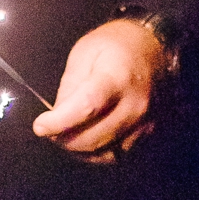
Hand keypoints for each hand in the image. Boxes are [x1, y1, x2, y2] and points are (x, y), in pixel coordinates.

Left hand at [31, 18, 164, 160]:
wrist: (157, 47)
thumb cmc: (118, 44)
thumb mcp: (86, 51)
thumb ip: (70, 85)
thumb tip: (57, 117)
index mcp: (118, 77)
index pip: (87, 107)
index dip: (60, 122)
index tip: (41, 125)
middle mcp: (135, 104)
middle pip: (93, 137)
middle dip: (63, 139)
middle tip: (49, 129)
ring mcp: (144, 123)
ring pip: (103, 153)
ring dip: (78, 149)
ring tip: (66, 133)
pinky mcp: (148, 134)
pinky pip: (116, 155)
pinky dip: (96, 152)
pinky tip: (87, 138)